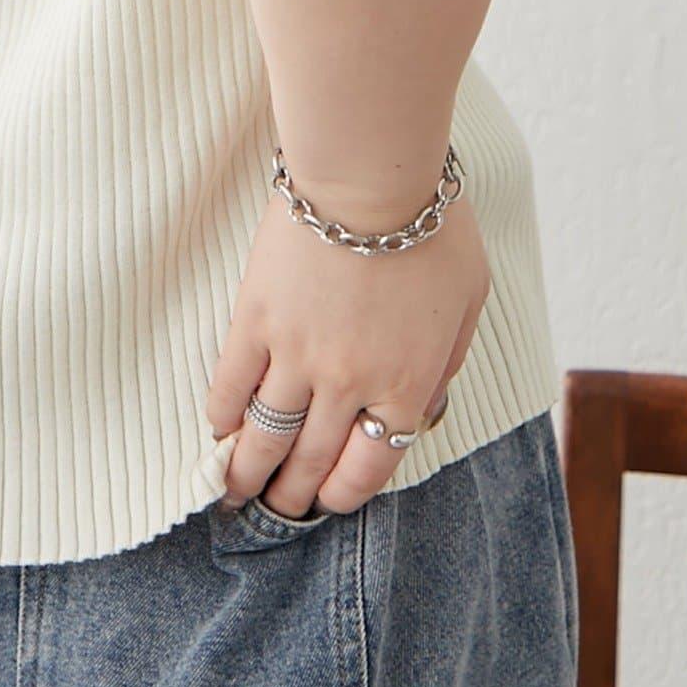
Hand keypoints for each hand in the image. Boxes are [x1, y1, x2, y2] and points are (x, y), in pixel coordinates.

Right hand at [205, 181, 489, 519]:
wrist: (370, 178)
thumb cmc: (431, 229)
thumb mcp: (468, 301)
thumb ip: (447, 363)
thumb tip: (426, 405)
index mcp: (405, 386)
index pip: (368, 467)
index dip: (343, 494)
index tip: (328, 500)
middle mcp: (348, 384)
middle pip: (311, 461)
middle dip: (291, 495)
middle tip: (278, 508)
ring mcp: (296, 355)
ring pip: (265, 435)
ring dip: (246, 472)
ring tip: (233, 492)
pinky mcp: (255, 321)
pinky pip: (231, 383)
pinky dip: (222, 413)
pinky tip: (218, 429)